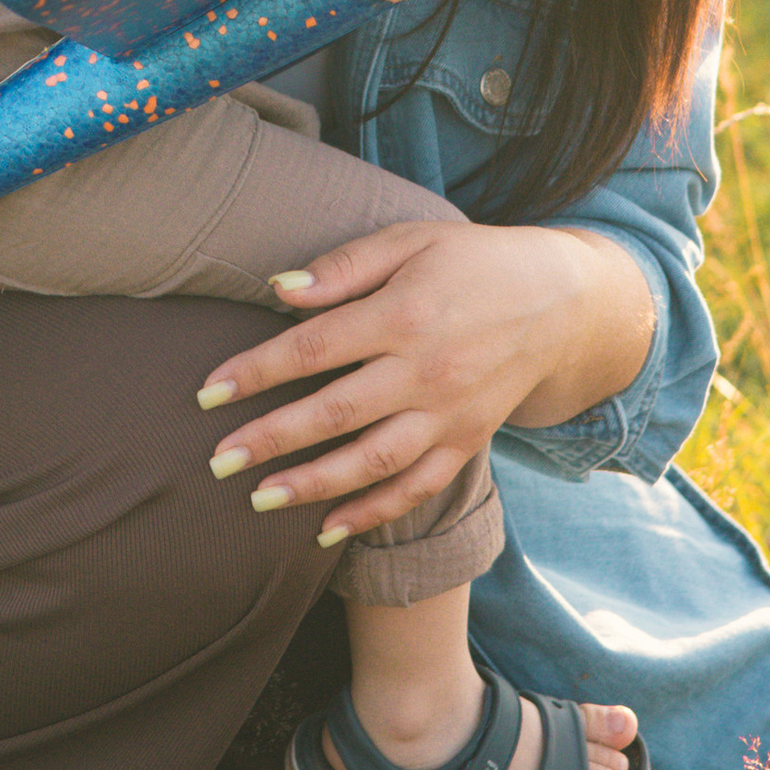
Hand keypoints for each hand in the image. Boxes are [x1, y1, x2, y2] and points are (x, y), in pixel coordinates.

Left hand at [195, 219, 654, 538]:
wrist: (561, 303)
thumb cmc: (471, 262)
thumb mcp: (411, 241)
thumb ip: (344, 266)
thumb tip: (278, 288)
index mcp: (404, 314)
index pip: (314, 348)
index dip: (256, 371)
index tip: (208, 391)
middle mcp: (426, 371)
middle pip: (334, 412)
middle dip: (270, 439)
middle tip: (216, 460)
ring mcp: (449, 415)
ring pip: (372, 462)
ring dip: (312, 485)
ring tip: (258, 499)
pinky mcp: (467, 442)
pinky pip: (415, 488)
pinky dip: (372, 513)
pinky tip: (326, 528)